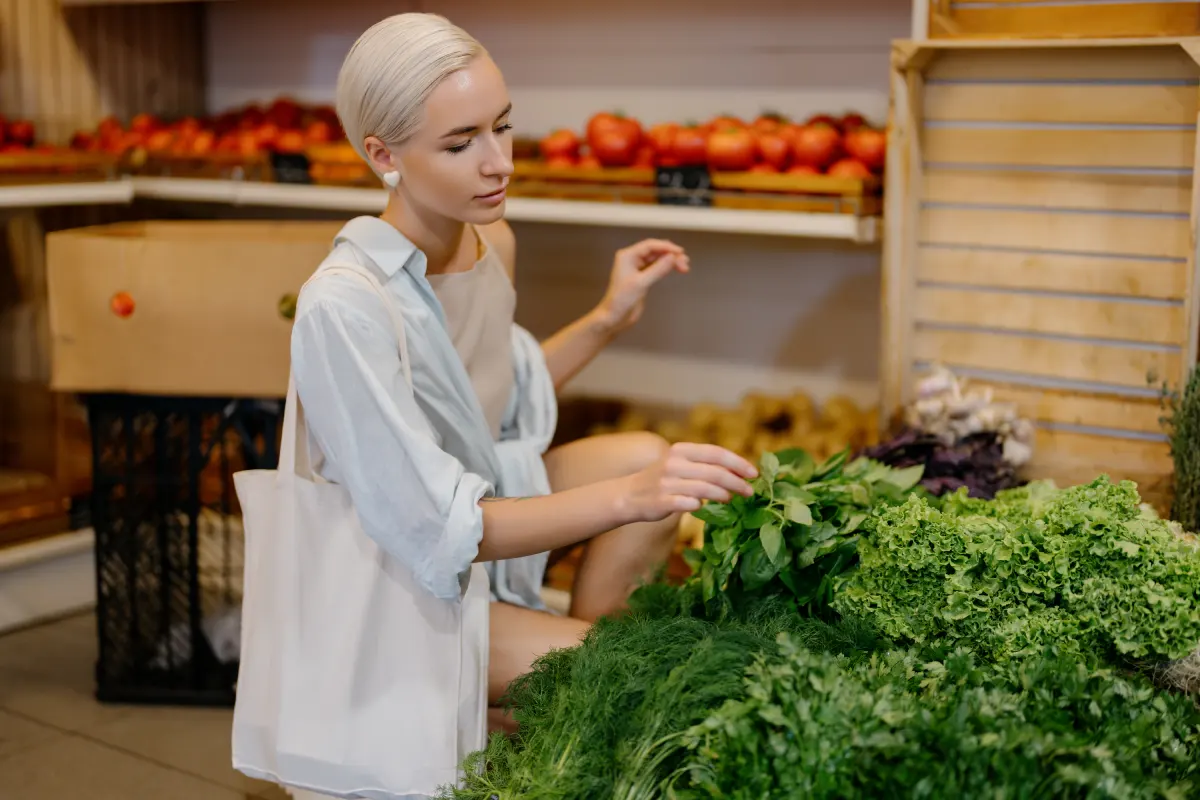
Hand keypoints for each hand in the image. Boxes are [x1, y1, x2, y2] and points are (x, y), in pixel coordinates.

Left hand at [594, 239, 689, 334]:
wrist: (614, 317)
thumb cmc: (621, 300)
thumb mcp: (641, 283)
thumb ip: (658, 269)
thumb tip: (672, 257)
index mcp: (627, 256)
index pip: (650, 245)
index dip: (666, 247)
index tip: (680, 252)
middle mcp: (632, 259)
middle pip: (656, 251)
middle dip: (671, 255)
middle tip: (685, 263)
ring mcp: (637, 268)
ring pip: (658, 259)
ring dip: (671, 262)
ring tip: (684, 267)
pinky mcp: (642, 278)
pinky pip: (657, 268)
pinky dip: (667, 268)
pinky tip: (675, 269)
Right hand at [623, 442, 757, 522]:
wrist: (628, 495)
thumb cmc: (663, 480)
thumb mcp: (680, 464)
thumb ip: (704, 465)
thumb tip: (739, 473)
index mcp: (681, 450)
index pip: (716, 453)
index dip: (738, 463)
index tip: (754, 473)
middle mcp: (674, 463)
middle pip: (714, 472)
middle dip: (736, 482)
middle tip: (750, 492)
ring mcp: (667, 482)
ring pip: (704, 488)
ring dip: (723, 495)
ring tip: (732, 499)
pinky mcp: (661, 501)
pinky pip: (687, 503)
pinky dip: (699, 505)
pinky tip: (704, 507)